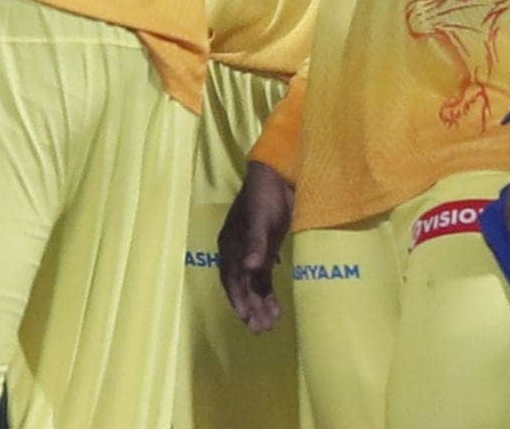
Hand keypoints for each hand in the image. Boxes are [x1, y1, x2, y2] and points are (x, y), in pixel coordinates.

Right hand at [218, 160, 293, 333]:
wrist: (279, 179)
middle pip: (241, 285)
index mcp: (230, 244)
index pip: (230, 277)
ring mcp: (252, 252)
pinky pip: (264, 278)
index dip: (237, 298)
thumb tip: (250, 268)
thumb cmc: (265, 197)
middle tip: (260, 330)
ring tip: (270, 325)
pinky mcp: (266, 251)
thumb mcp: (261, 219)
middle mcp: (237, 252)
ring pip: (253, 285)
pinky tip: (276, 309)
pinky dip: (269, 294)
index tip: (246, 317)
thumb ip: (256, 244)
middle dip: (250, 307)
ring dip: (260, 304)